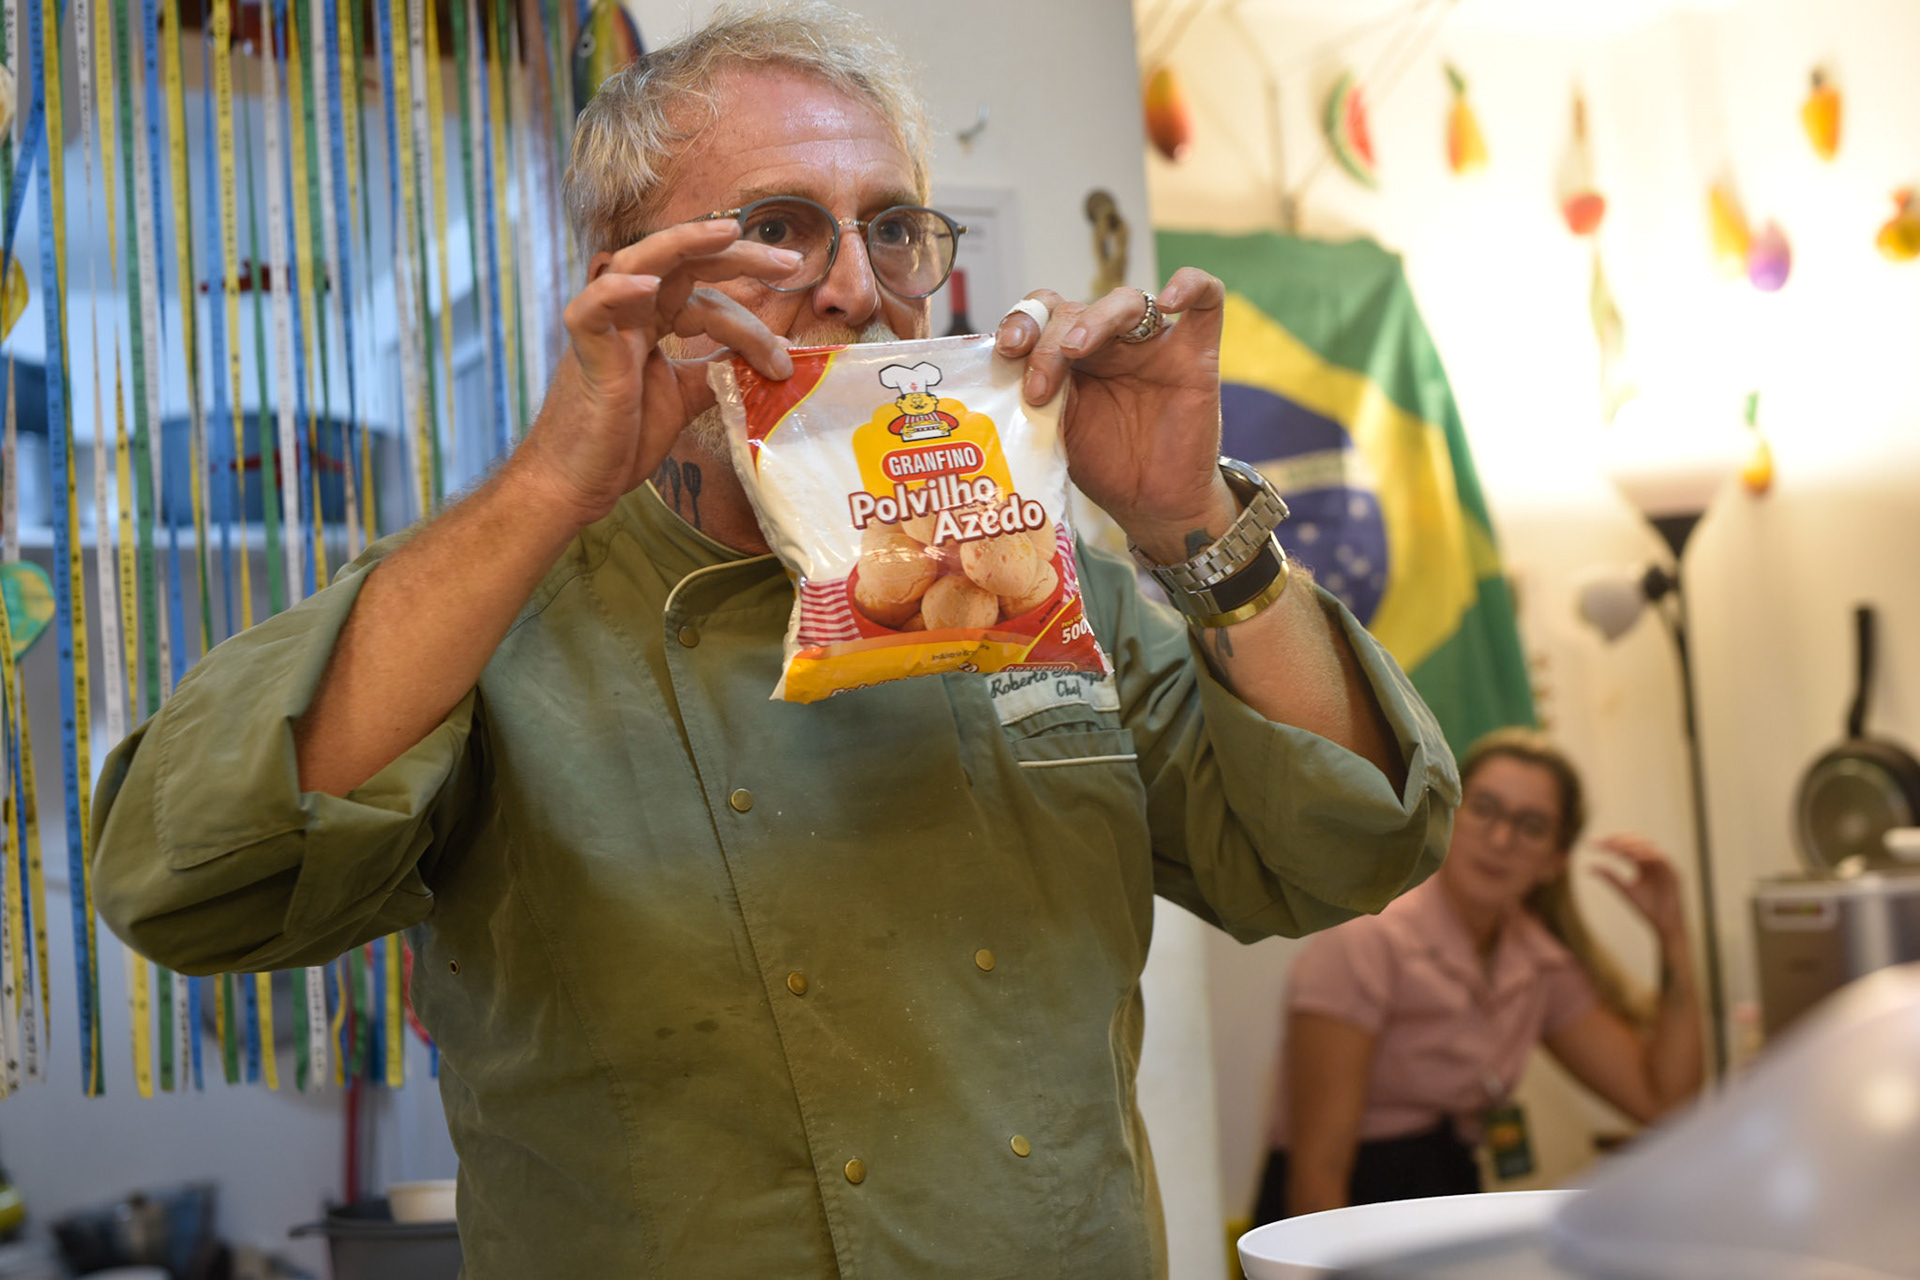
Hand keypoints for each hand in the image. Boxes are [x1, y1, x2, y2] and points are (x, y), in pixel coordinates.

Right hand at [511, 221, 800, 528]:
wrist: (580, 481)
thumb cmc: (624, 438)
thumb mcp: (685, 397)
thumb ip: (717, 371)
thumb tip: (766, 357)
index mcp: (652, 320)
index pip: (707, 295)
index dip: (751, 316)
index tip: (788, 351)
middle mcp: (629, 313)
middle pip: (683, 263)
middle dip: (736, 255)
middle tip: (789, 261)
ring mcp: (605, 324)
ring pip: (639, 261)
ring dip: (685, 243)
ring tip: (729, 233)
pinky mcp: (583, 347)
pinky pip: (594, 305)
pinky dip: (619, 290)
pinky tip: (650, 286)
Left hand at [994, 269, 1233, 561]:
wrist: (1152, 504)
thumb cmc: (1105, 466)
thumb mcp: (1056, 429)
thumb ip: (1037, 395)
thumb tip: (1001, 372)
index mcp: (1072, 354)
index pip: (1044, 312)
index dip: (1021, 321)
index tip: (1006, 352)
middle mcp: (1111, 342)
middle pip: (1075, 309)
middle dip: (1047, 342)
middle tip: (1036, 386)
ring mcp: (1154, 345)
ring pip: (1125, 301)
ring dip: (1093, 320)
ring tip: (1074, 350)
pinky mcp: (1197, 357)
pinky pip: (1207, 303)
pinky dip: (1191, 286)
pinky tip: (1168, 300)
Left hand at [1591, 834, 1687, 943]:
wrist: (1664, 924)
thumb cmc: (1647, 907)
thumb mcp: (1625, 889)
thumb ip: (1610, 877)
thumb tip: (1589, 867)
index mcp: (1643, 864)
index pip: (1626, 847)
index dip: (1611, 842)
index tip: (1593, 844)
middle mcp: (1653, 861)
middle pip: (1637, 842)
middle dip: (1620, 840)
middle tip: (1604, 843)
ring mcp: (1664, 866)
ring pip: (1649, 847)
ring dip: (1632, 846)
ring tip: (1616, 848)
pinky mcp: (1673, 872)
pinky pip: (1661, 858)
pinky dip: (1646, 855)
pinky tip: (1632, 856)